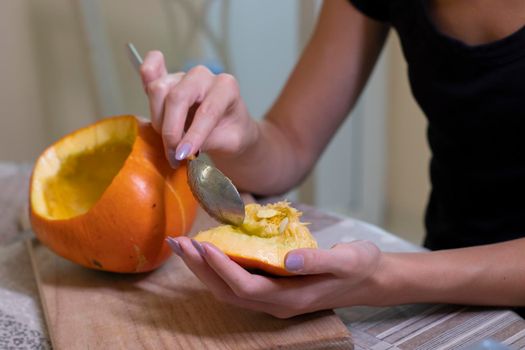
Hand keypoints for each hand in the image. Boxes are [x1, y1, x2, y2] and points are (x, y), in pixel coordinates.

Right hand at [140, 51, 256, 166]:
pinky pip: (151, 70)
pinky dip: (146, 75)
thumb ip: (208, 141)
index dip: (193, 135)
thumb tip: (183, 148)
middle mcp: (203, 77)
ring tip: (170, 141)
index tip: (183, 155)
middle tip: (175, 155)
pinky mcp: (167, 81)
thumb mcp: (231, 143)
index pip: (206, 111)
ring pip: (158, 90)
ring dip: (158, 121)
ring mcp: (183, 76)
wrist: (231, 128)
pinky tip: (148, 86)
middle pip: (176, 97)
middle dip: (171, 131)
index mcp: (227, 88)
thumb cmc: (232, 133)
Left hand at [166, 237, 384, 317]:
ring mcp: (274, 299)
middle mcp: (277, 304)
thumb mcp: (346, 260)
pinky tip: (213, 250)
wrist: (370, 279)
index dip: (221, 269)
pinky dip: (221, 268)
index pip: (246, 287)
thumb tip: (287, 259)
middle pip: (228, 292)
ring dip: (205, 269)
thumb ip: (318, 261)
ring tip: (187, 247)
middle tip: (179, 244)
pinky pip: (239, 283)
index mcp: (291, 298)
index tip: (202, 245)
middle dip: (201, 269)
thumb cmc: (359, 266)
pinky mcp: (274, 290)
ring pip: (229, 290)